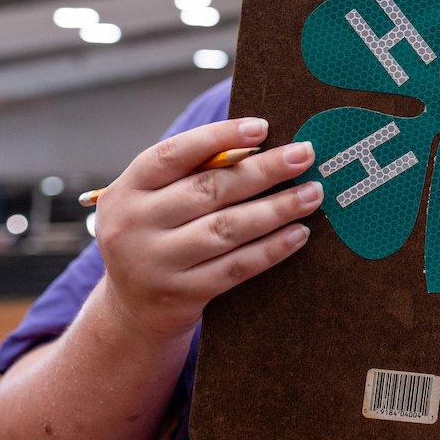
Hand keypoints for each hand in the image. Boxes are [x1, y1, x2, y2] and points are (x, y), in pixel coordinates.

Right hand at [95, 118, 322, 340]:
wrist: (127, 313)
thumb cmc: (152, 239)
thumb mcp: (152, 204)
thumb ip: (190, 176)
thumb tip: (258, 147)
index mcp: (127, 190)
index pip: (173, 154)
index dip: (219, 136)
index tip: (262, 126)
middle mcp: (134, 224)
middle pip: (210, 189)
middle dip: (265, 169)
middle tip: (305, 155)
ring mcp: (156, 263)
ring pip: (228, 228)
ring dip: (277, 208)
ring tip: (312, 194)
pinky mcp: (182, 294)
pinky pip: (237, 266)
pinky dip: (272, 248)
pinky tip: (299, 233)